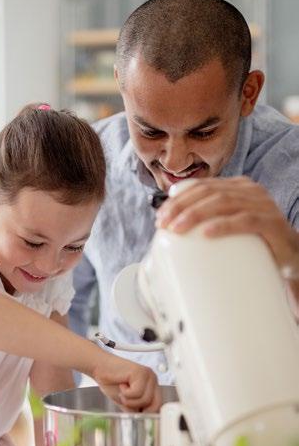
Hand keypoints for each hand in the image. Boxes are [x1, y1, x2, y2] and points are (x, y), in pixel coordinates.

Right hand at [91, 353, 160, 411]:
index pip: (158, 407)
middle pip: (155, 405)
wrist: (99, 367)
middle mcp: (153, 380)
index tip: (136, 415)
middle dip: (139, 408)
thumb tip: (145, 422)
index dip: (147, 414)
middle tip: (126, 402)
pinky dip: (126, 393)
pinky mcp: (141, 372)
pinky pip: (137, 392)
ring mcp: (148, 375)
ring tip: (122, 392)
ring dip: (129, 400)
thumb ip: (137, 409)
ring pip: (146, 400)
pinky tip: (121, 385)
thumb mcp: (127, 402)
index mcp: (152, 387)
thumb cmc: (111, 383)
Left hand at [155, 177, 298, 277]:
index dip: (177, 199)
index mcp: (237, 187)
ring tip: (177, 229)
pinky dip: (223, 226)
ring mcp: (263, 205)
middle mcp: (250, 191)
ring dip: (195, 215)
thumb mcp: (226, 226)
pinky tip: (206, 233)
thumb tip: (171, 220)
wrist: (291, 258)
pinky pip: (245, 220)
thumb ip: (206, 218)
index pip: (201, 186)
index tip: (160, 217)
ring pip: (223, 203)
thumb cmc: (253, 242)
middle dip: (180, 207)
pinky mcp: (272, 223)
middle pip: (208, 192)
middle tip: (163, 225)